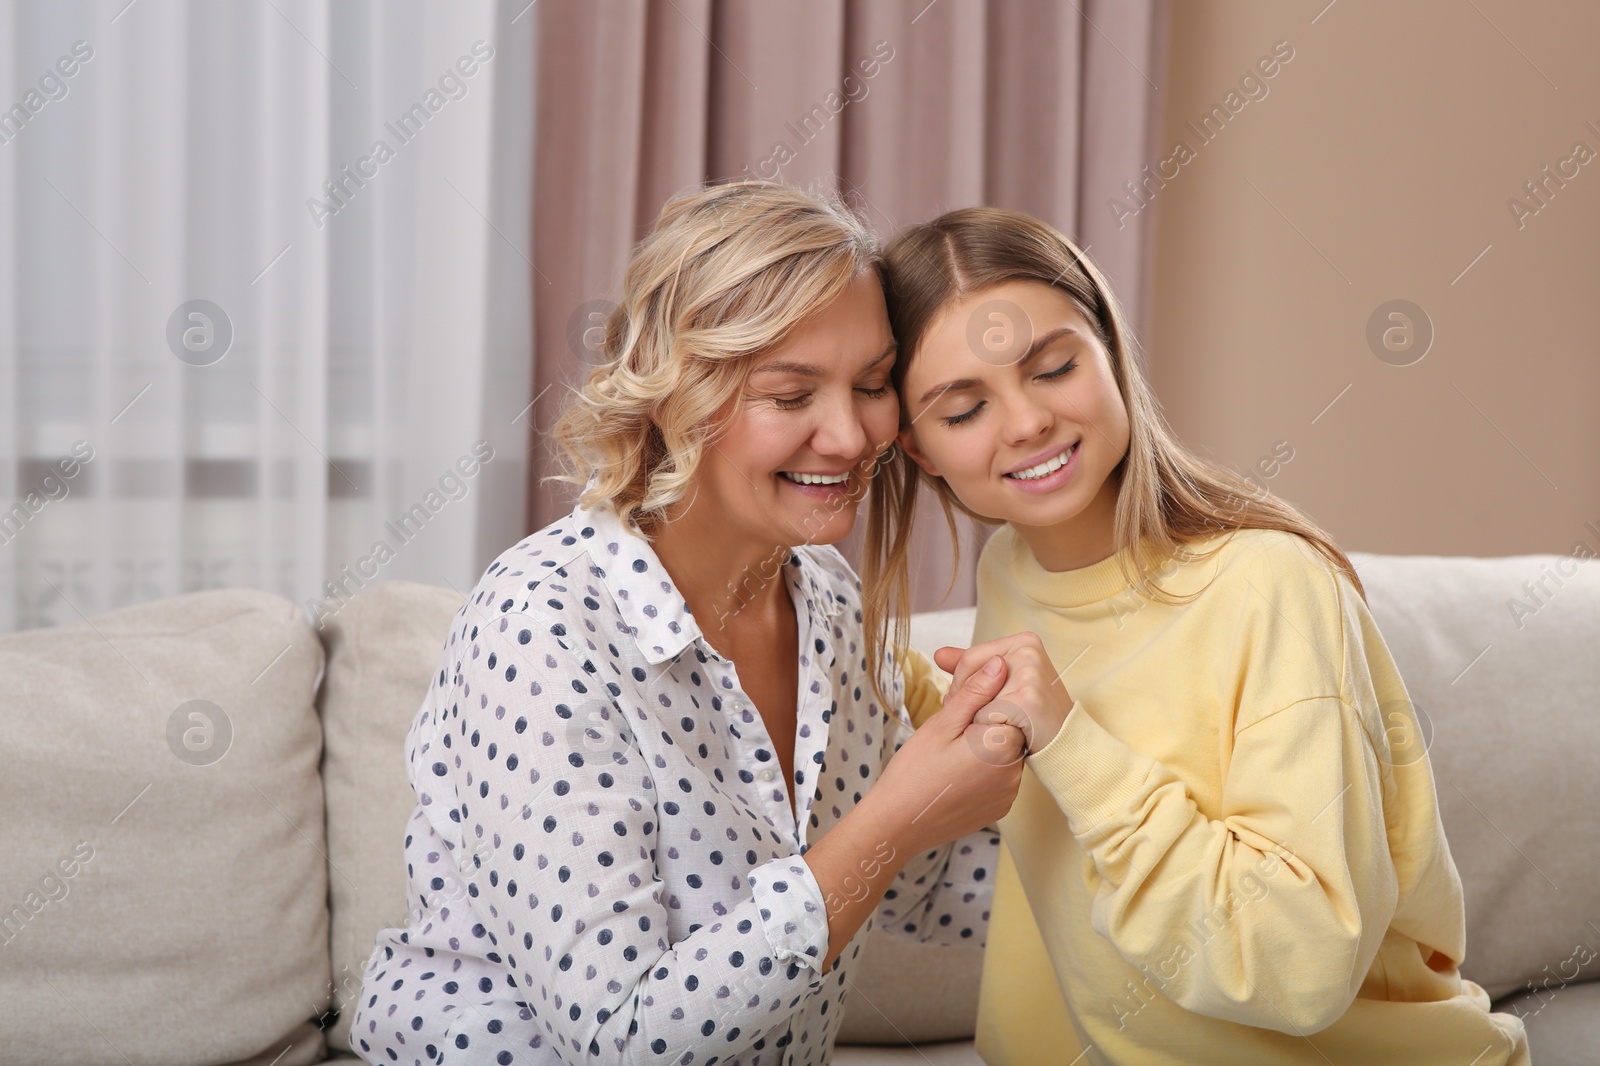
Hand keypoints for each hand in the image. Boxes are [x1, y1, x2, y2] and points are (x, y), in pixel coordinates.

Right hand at [874, 655, 1026, 854]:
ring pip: (1003, 754)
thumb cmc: (914, 772)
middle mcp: (1015, 772)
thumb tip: (999, 664)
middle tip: (948, 737)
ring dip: (983, 748)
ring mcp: (1009, 794)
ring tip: (947, 759)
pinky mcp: (1000, 808)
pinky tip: (954, 775)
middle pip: (1008, 730)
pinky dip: (982, 771)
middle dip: (983, 725)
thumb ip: (975, 692)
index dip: (981, 704)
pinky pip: (999, 778)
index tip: (954, 714)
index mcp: (1002, 746)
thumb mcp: (942, 724)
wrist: (898, 824)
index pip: (1008, 706)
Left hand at [934, 631, 1072, 756]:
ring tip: (1004, 724)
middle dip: (970, 702)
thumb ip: (970, 668)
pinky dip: (990, 729)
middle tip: (992, 717)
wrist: (1065, 744)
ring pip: (977, 698)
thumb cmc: (1032, 713)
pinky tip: (1012, 732)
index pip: (969, 659)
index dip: (963, 686)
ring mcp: (1030, 673)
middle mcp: (1028, 651)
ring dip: (980, 718)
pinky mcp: (1027, 698)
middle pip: (971, 677)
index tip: (977, 704)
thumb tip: (938, 654)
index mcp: (1024, 641)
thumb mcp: (1001, 684)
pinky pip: (986, 714)